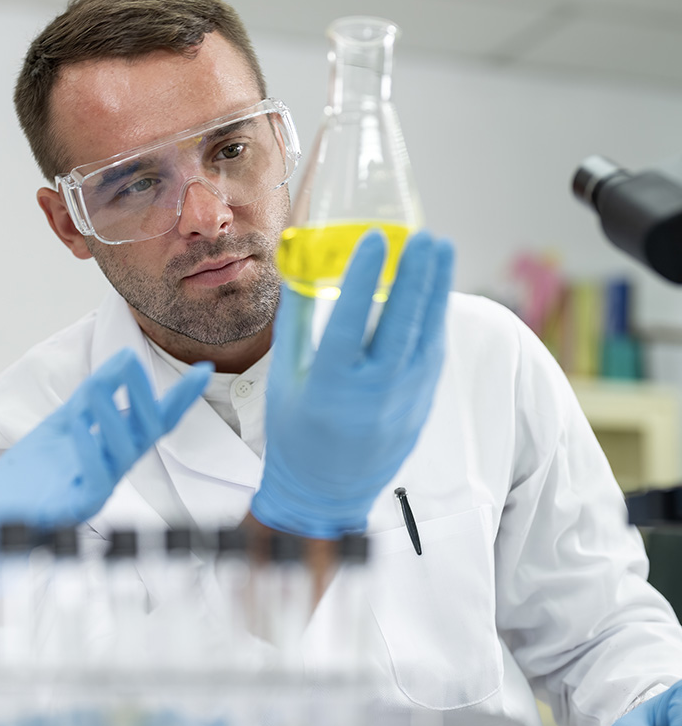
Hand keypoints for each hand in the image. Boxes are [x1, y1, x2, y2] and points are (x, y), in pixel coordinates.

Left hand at [0, 347, 211, 602]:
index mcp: (112, 450)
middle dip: (143, 396)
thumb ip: (90, 400)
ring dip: (110, 415)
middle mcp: (113, 469)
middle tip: (131, 362)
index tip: (202, 371)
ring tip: (96, 385)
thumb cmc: (32, 476)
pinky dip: (90, 451)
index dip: (178, 399)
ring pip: (121, 454)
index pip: (152, 421)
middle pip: (145, 434)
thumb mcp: (62, 427)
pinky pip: (94, 481)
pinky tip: (80, 427)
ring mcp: (97, 490)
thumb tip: (122, 361)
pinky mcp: (75, 509)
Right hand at [250, 229, 453, 538]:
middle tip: (424, 235)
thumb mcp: (285, 380)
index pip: (350, 320)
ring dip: (435, 288)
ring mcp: (403, 399)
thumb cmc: (295, 432)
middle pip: (400, 323)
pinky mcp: (421, 404)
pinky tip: (436, 288)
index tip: (374, 239)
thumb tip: (300, 271)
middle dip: (415, 275)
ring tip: (440, 247)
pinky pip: (432, 353)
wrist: (325, 490)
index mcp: (329, 384)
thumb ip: (296, 325)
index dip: (363, 276)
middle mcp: (371, 391)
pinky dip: (434, 317)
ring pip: (426, 334)